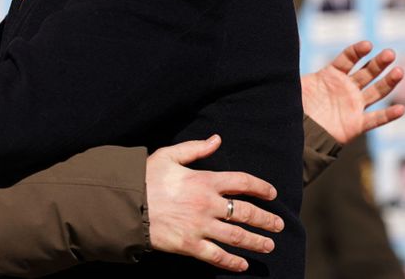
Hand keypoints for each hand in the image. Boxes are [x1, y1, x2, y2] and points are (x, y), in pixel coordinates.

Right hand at [146, 135, 282, 272]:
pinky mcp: (190, 245)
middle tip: (279, 225)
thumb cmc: (145, 177)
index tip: (272, 194)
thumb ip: (196, 148)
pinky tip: (243, 264)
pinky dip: (232, 262)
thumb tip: (217, 139)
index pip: (242, 182)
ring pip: (237, 237)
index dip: (261, 187)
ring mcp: (200, 226)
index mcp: (204, 180)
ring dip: (256, 242)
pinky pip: (217, 256)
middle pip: (246, 213)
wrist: (125, 203)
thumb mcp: (169, 155)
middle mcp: (207, 204)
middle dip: (267, 220)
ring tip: (269, 245)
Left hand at [301, 40, 404, 144]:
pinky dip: (388, 116)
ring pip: (376, 92)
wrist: (296, 132)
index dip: (358, 51)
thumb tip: (284, 49)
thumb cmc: (295, 106)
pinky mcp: (356, 124)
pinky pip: (375, 119)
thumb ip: (294, 67)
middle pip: (367, 72)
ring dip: (388, 82)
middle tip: (390, 53)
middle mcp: (346, 88)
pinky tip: (401, 109)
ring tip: (399, 71)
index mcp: (331, 75)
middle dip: (379, 63)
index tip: (367, 45)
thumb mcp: (295, 83)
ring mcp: (353, 105)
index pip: (348, 59)